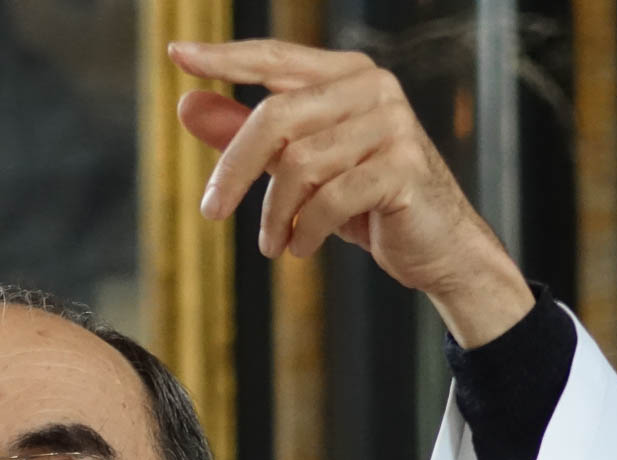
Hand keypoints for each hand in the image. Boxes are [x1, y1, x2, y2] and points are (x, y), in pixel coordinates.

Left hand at [169, 38, 532, 346]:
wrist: (437, 246)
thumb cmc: (367, 202)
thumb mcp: (300, 168)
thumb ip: (248, 135)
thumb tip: (188, 105)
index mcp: (346, 76)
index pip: (276, 58)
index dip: (227, 56)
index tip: (179, 54)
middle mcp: (372, 89)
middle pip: (277, 117)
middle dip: (235, 169)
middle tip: (211, 210)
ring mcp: (393, 124)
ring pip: (300, 164)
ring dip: (275, 214)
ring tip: (273, 243)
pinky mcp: (403, 167)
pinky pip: (330, 198)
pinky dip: (306, 229)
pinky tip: (301, 245)